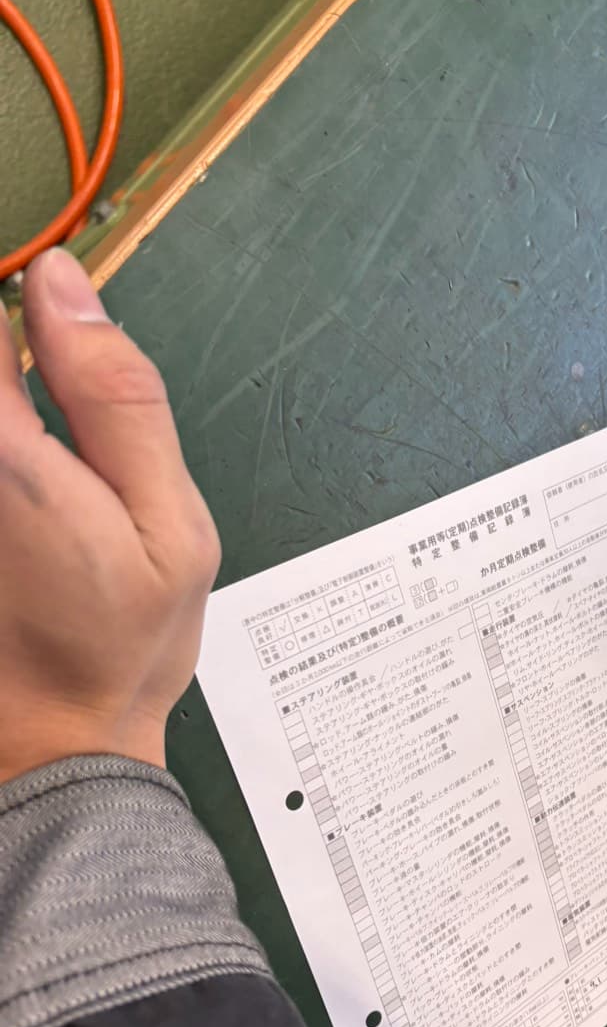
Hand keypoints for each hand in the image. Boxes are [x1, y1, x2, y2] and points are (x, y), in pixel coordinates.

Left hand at [0, 250, 219, 782]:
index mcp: (3, 454)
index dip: (36, 327)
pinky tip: (31, 542)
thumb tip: (65, 284)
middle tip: (67, 474)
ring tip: (50, 524)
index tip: (75, 388)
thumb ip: (120, 398)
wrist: (60, 743)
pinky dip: (16, 473)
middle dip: (22, 395)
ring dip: (22, 437)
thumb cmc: (125, 644)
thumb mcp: (169, 522)